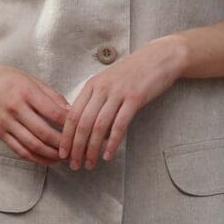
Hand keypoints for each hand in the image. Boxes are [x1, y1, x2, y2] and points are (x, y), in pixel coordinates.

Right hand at [0, 61, 70, 161]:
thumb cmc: (12, 81)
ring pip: (32, 145)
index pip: (53, 112)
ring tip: (65, 156)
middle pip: (43, 133)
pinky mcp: (0, 134)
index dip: (70, 124)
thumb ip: (53, 97)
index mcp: (26, 92)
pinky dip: (37, 158)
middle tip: (76, 148)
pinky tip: (49, 160)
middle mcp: (14, 108)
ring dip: (51, 154)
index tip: (82, 129)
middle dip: (62, 144)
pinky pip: (20, 151)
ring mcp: (5, 123)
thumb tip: (73, 113)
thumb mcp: (34, 81)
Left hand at [58, 35, 187, 170]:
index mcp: (92, 85)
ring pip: (98, 126)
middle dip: (76, 147)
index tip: (63, 153)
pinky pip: (119, 125)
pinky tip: (108, 155)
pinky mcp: (135, 99)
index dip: (66, 136)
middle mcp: (102, 88)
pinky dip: (112, 143)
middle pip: (82, 123)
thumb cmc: (134, 72)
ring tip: (90, 164)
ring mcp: (118, 93)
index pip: (72, 115)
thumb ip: (96, 99)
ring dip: (92, 149)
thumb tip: (84, 124)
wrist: (160, 58)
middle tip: (74, 165)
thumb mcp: (109, 81)